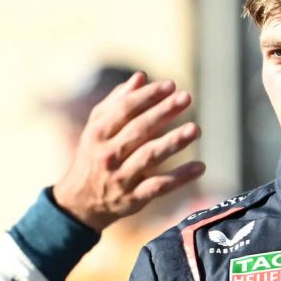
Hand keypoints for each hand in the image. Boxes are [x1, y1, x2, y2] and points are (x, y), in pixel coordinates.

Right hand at [53, 72, 204, 230]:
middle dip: (163, 112)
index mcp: (98, 134)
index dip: (148, 96)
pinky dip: (180, 177)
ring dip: (173, 142)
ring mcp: (120, 178)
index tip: (171, 85)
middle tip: (186, 98)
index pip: (124, 109)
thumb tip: (141, 77)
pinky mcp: (133, 198)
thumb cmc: (93, 157)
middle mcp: (107, 155)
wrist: (80, 203)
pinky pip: (159, 186)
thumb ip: (117, 102)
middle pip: (139, 130)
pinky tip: (200, 166)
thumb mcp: (97, 129)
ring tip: (195, 129)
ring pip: (149, 156)